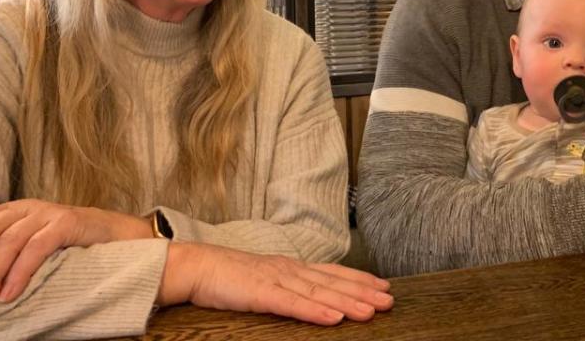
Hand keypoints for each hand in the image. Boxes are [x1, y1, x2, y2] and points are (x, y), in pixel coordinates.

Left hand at [0, 200, 150, 310]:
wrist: (120, 236)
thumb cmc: (71, 246)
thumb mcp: (34, 244)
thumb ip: (7, 251)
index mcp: (15, 210)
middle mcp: (28, 207)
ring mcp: (49, 213)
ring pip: (8, 239)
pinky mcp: (69, 223)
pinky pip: (37, 247)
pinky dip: (20, 272)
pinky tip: (11, 293)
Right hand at [158, 242, 393, 324]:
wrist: (195, 266)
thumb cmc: (227, 276)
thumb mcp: (263, 279)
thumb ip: (286, 286)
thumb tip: (310, 296)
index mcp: (290, 267)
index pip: (331, 273)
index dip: (358, 279)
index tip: (383, 286)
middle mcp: (289, 269)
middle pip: (332, 282)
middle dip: (362, 291)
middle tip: (389, 300)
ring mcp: (276, 279)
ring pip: (318, 293)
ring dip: (347, 302)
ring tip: (370, 311)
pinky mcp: (260, 293)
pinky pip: (292, 304)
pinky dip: (314, 311)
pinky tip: (333, 317)